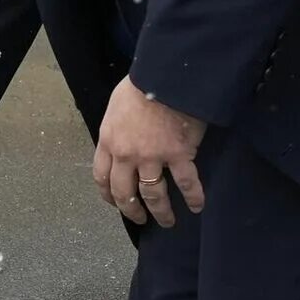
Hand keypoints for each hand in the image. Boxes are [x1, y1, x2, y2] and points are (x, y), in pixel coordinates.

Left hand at [94, 78, 205, 227]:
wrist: (165, 77)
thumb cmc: (141, 86)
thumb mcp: (115, 108)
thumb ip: (116, 130)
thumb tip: (121, 142)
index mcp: (108, 141)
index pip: (101, 177)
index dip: (107, 194)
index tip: (115, 202)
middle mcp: (126, 155)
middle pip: (124, 192)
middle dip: (132, 210)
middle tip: (140, 220)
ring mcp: (152, 157)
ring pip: (154, 194)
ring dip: (161, 212)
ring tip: (167, 221)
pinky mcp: (179, 155)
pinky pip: (186, 183)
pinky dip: (193, 197)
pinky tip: (197, 206)